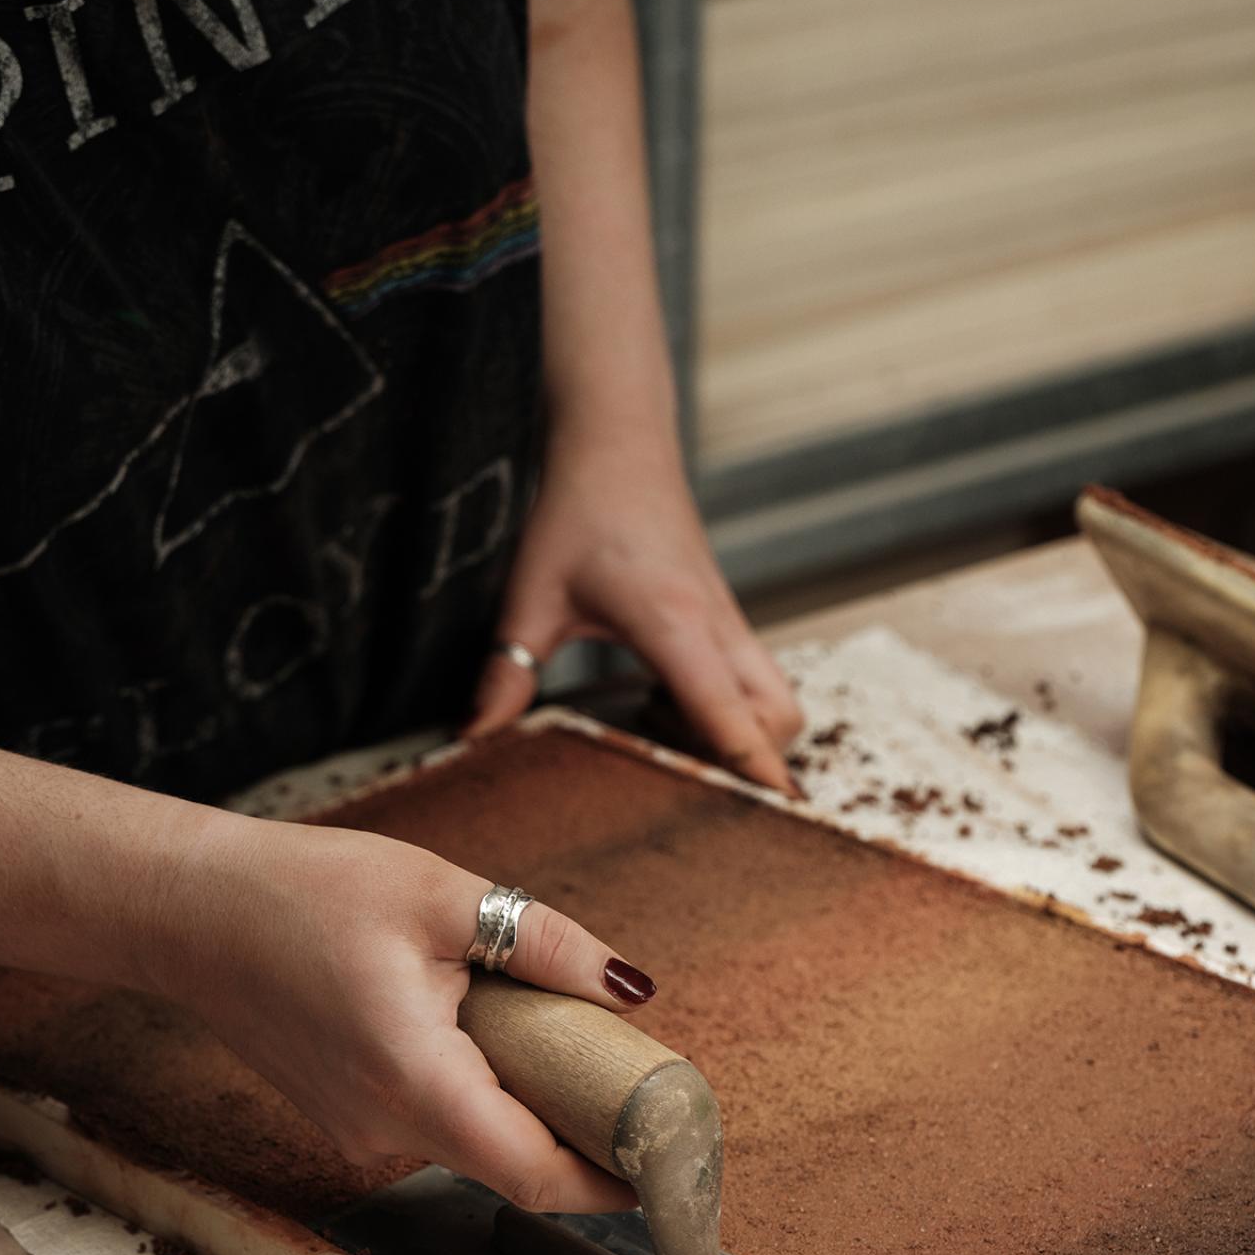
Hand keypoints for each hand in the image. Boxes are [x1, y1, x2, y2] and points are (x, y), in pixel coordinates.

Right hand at [155, 814, 655, 1211]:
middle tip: (631, 1085)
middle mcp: (387, 1129)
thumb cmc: (302, 893)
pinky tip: (481, 1032)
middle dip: (579, 1138)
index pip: (535, 1174)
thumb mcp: (442, 893)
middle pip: (512, 1166)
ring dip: (523, 1106)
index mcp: (419, 1082)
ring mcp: (361, 1133)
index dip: (607, 1183)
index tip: (658, 1167)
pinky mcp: (346, 1120)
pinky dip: (475, 1093)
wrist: (190, 913)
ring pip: (473, 1144)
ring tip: (555, 1036)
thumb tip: (629, 987)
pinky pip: (433, 1123)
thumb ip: (545, 944)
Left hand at [463, 433, 802, 794]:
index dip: (753, 770)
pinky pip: (753, 678)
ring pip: (777, 697)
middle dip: (757, 762)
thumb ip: (504, 673)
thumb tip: (472, 738)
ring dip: (744, 734)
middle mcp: (717, 626)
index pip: (730, 714)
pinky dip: (729, 707)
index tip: (775, 816)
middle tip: (690, 780)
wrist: (617, 438)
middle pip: (781, 717)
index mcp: (675, 624)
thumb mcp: (529, 596)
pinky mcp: (725, 615)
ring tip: (663, 730)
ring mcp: (729, 620)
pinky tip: (662, 703)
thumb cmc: (577, 510)